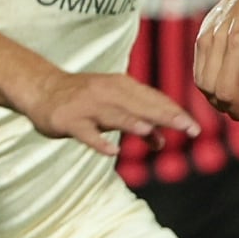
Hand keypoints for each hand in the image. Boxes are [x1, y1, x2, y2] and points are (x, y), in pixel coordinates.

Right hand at [20, 70, 196, 154]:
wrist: (43, 89)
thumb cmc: (85, 100)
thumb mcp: (114, 108)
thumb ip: (138, 123)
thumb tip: (162, 141)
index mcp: (122, 86)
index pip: (154, 99)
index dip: (175, 113)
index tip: (195, 128)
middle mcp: (107, 92)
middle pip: (141, 105)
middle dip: (166, 117)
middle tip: (189, 128)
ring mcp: (87, 105)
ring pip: (114, 114)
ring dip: (132, 122)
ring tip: (151, 131)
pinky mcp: (69, 119)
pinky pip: (85, 132)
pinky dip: (98, 141)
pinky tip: (111, 151)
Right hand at [195, 0, 238, 127]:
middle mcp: (238, 41)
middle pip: (226, 93)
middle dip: (235, 112)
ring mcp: (217, 38)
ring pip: (208, 87)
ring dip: (219, 104)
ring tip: (232, 104)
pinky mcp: (203, 37)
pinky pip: (199, 74)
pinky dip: (208, 89)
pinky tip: (221, 89)